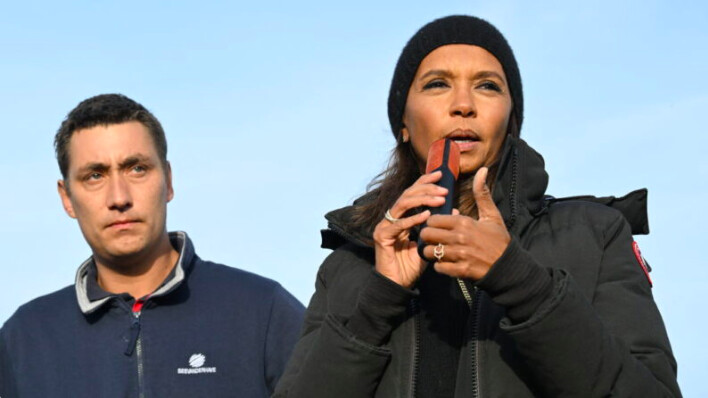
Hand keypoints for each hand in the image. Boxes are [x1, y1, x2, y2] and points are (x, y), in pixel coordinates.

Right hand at [372, 171, 447, 287]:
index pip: (412, 194)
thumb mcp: (429, 244)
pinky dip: (413, 219)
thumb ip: (439, 228)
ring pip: (402, 204)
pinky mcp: (382, 237)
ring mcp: (385, 226)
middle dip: (426, 189)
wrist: (398, 285)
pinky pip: (398, 225)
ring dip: (422, 200)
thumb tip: (455, 213)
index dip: (425, 183)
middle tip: (443, 188)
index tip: (441, 175)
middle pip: (407, 195)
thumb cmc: (411, 266)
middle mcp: (392, 219)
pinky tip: (426, 216)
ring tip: (439, 199)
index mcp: (402, 218)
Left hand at [420, 167, 510, 280]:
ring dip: (432, 252)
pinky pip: (439, 267)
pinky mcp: (461, 270)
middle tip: (434, 239)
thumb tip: (482, 170)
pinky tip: (446, 263)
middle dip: (428, 237)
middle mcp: (460, 237)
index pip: (433, 219)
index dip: (432, 223)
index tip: (437, 226)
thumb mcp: (491, 215)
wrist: (509, 266)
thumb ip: (482, 193)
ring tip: (438, 251)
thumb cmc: (499, 239)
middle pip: (427, 234)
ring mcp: (460, 255)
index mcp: (464, 222)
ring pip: (430, 252)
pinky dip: (440, 266)